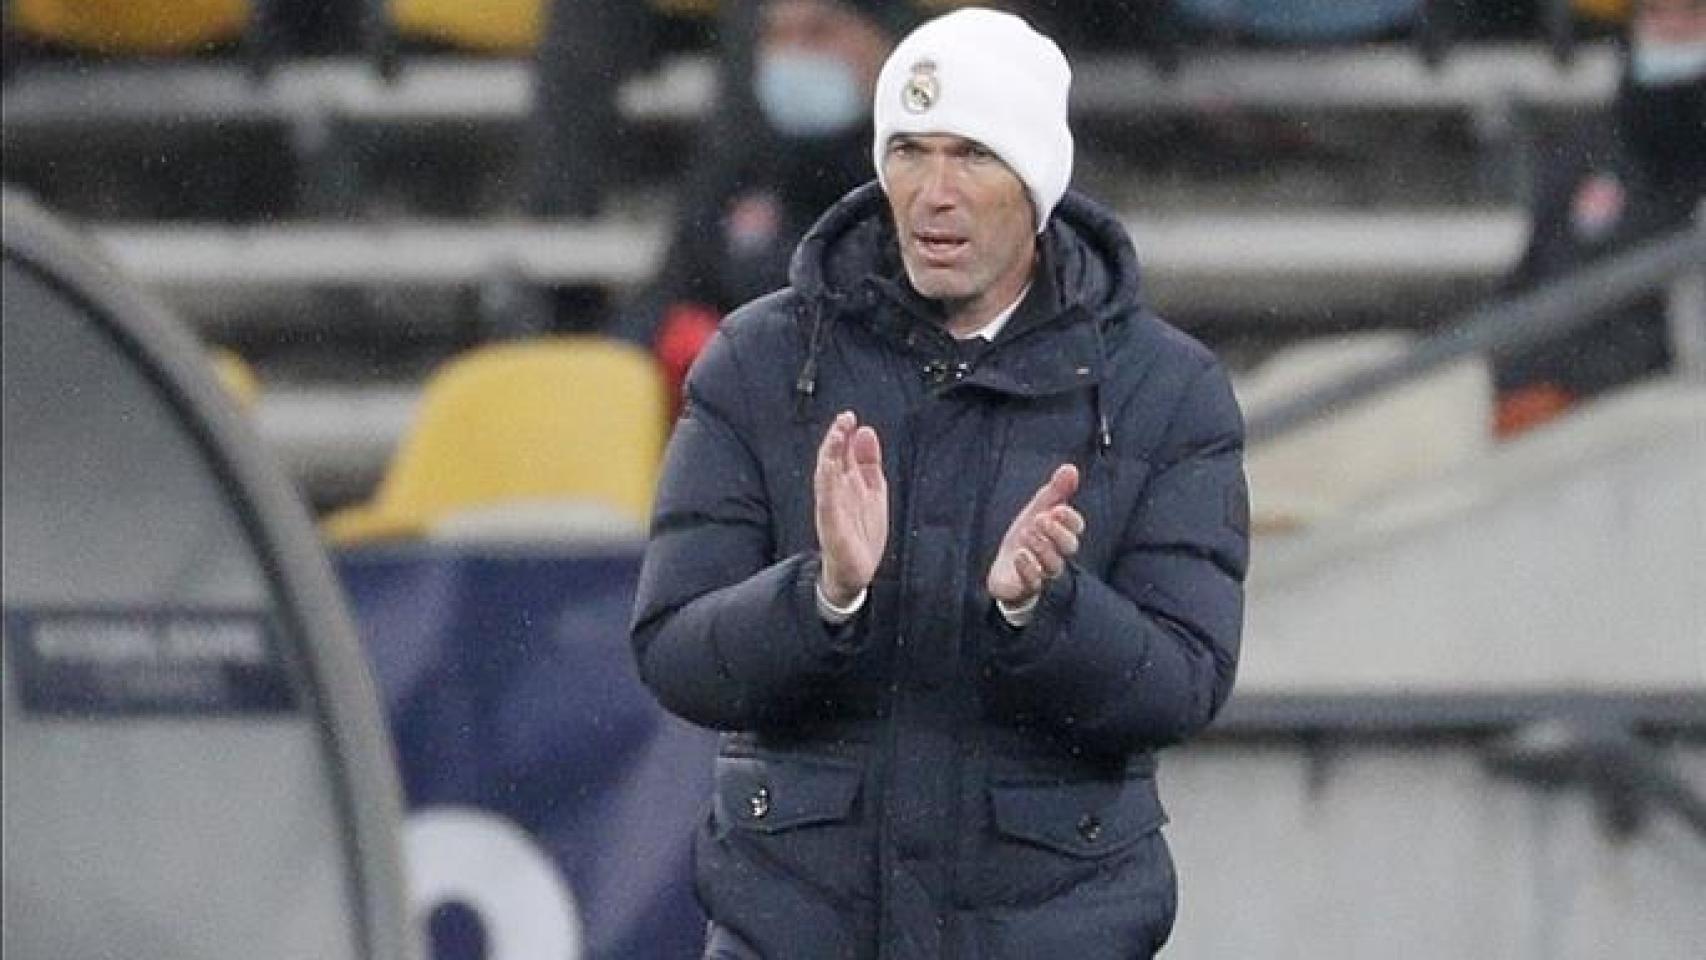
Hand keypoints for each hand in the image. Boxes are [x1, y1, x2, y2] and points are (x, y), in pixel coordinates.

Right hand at [815, 411, 887, 605]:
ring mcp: (831, 507)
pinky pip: (826, 499)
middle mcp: (836, 492)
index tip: (850, 416)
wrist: (856, 571)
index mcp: (847, 483)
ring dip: (830, 454)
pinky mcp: (830, 524)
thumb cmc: (862, 532)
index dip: (844, 434)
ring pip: (826, 475)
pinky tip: (829, 467)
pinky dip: (827, 482)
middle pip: (832, 459)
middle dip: (837, 438)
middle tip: (844, 418)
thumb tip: (865, 430)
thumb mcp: (873, 489)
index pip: (842, 453)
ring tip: (837, 435)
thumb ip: (869, 462)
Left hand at [987, 464, 1084, 605]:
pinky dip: (1028, 568)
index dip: (1070, 519)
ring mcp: (1044, 573)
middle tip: (1040, 520)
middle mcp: (1057, 555)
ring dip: (1042, 548)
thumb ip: (1055, 491)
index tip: (1057, 509)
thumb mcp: (1037, 510)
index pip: (1076, 528)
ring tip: (1027, 534)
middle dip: (1057, 532)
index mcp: (1061, 535)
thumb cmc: (1026, 538)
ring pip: (1054, 565)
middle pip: (1069, 547)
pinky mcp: (1028, 587)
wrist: (1005, 570)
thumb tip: (1070, 467)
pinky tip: (1019, 556)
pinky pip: (1034, 582)